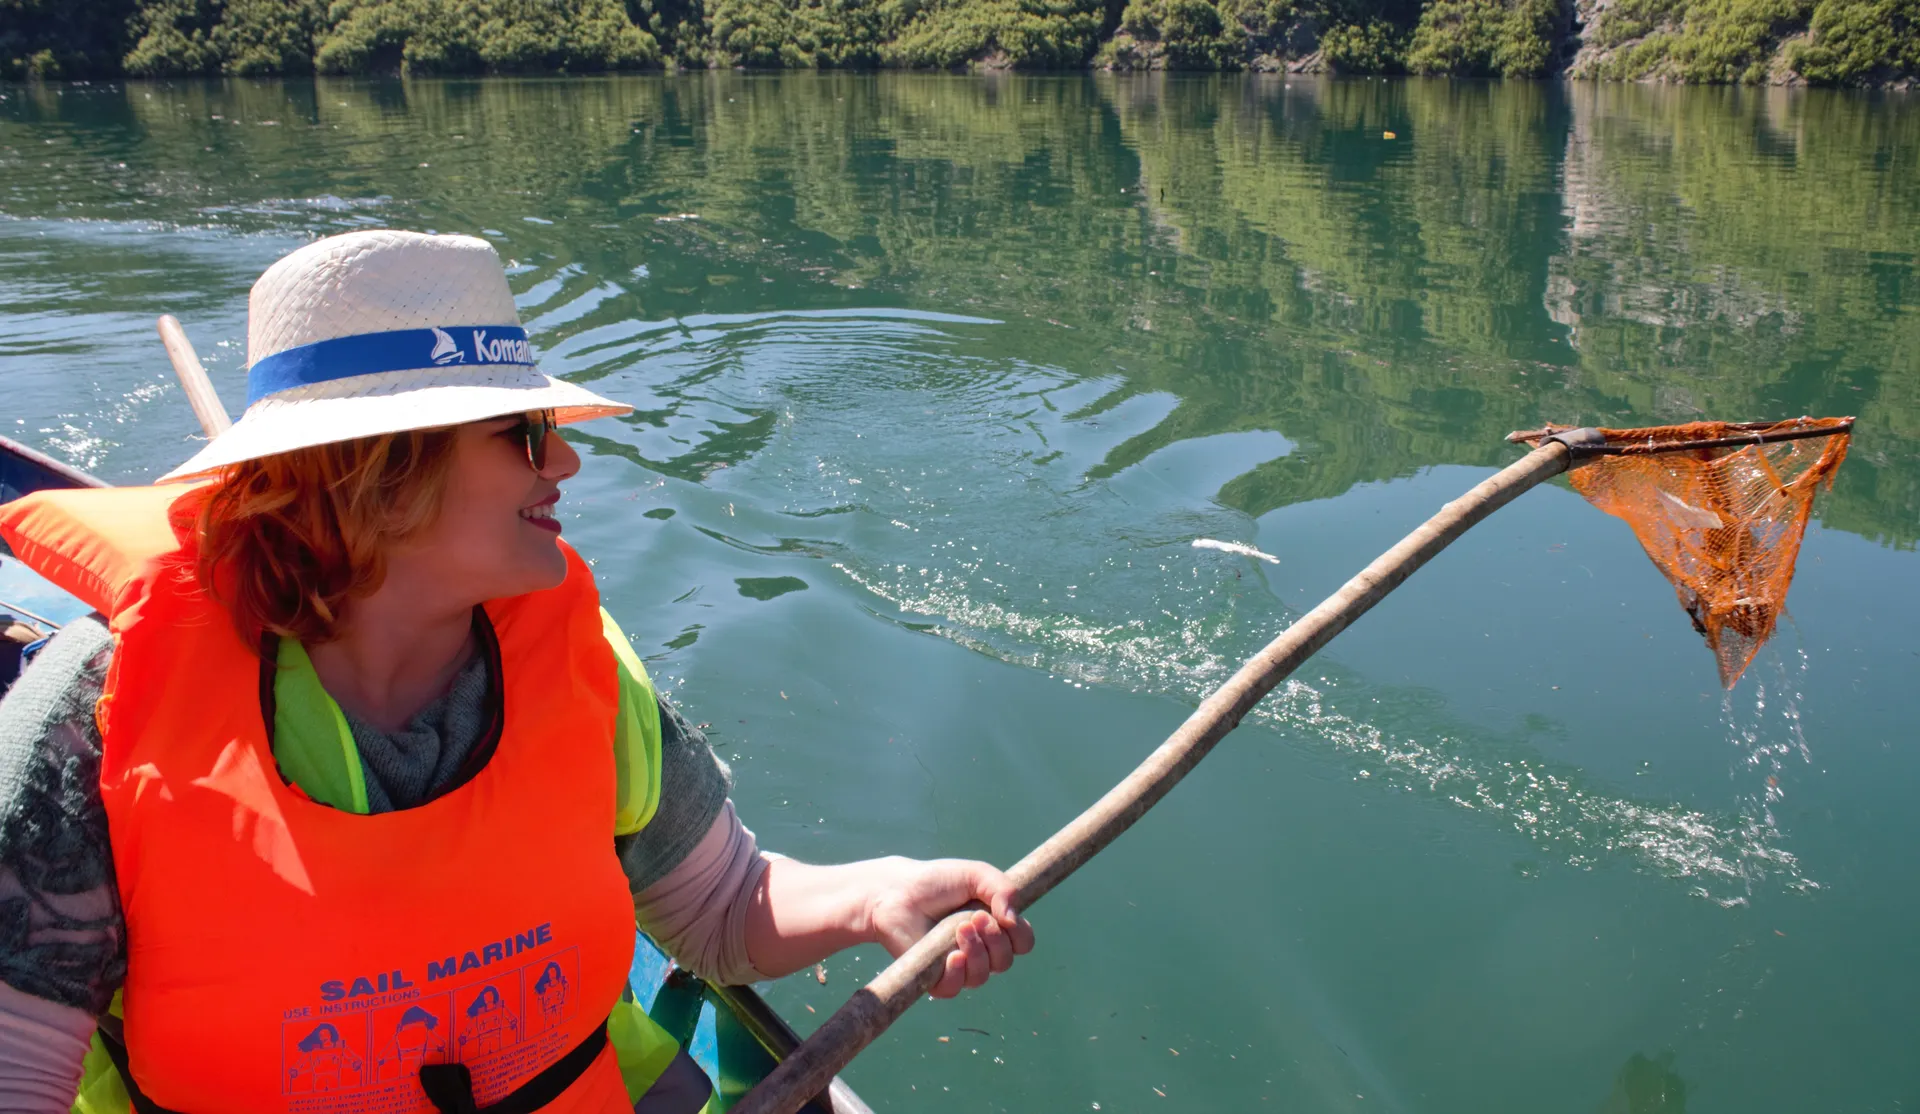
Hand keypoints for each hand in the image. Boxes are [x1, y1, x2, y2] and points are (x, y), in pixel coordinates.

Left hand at [859, 857, 1035, 998]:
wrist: (897, 891)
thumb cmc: (937, 882)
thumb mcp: (976, 874)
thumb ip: (1003, 889)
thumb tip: (1013, 920)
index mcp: (993, 926)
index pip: (1023, 943)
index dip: (1019, 935)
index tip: (1002, 916)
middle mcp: (979, 949)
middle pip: (1005, 961)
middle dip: (995, 940)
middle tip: (973, 918)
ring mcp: (957, 965)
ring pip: (982, 976)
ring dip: (976, 953)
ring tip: (958, 929)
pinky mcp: (933, 977)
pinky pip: (955, 988)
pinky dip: (958, 974)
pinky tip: (952, 956)